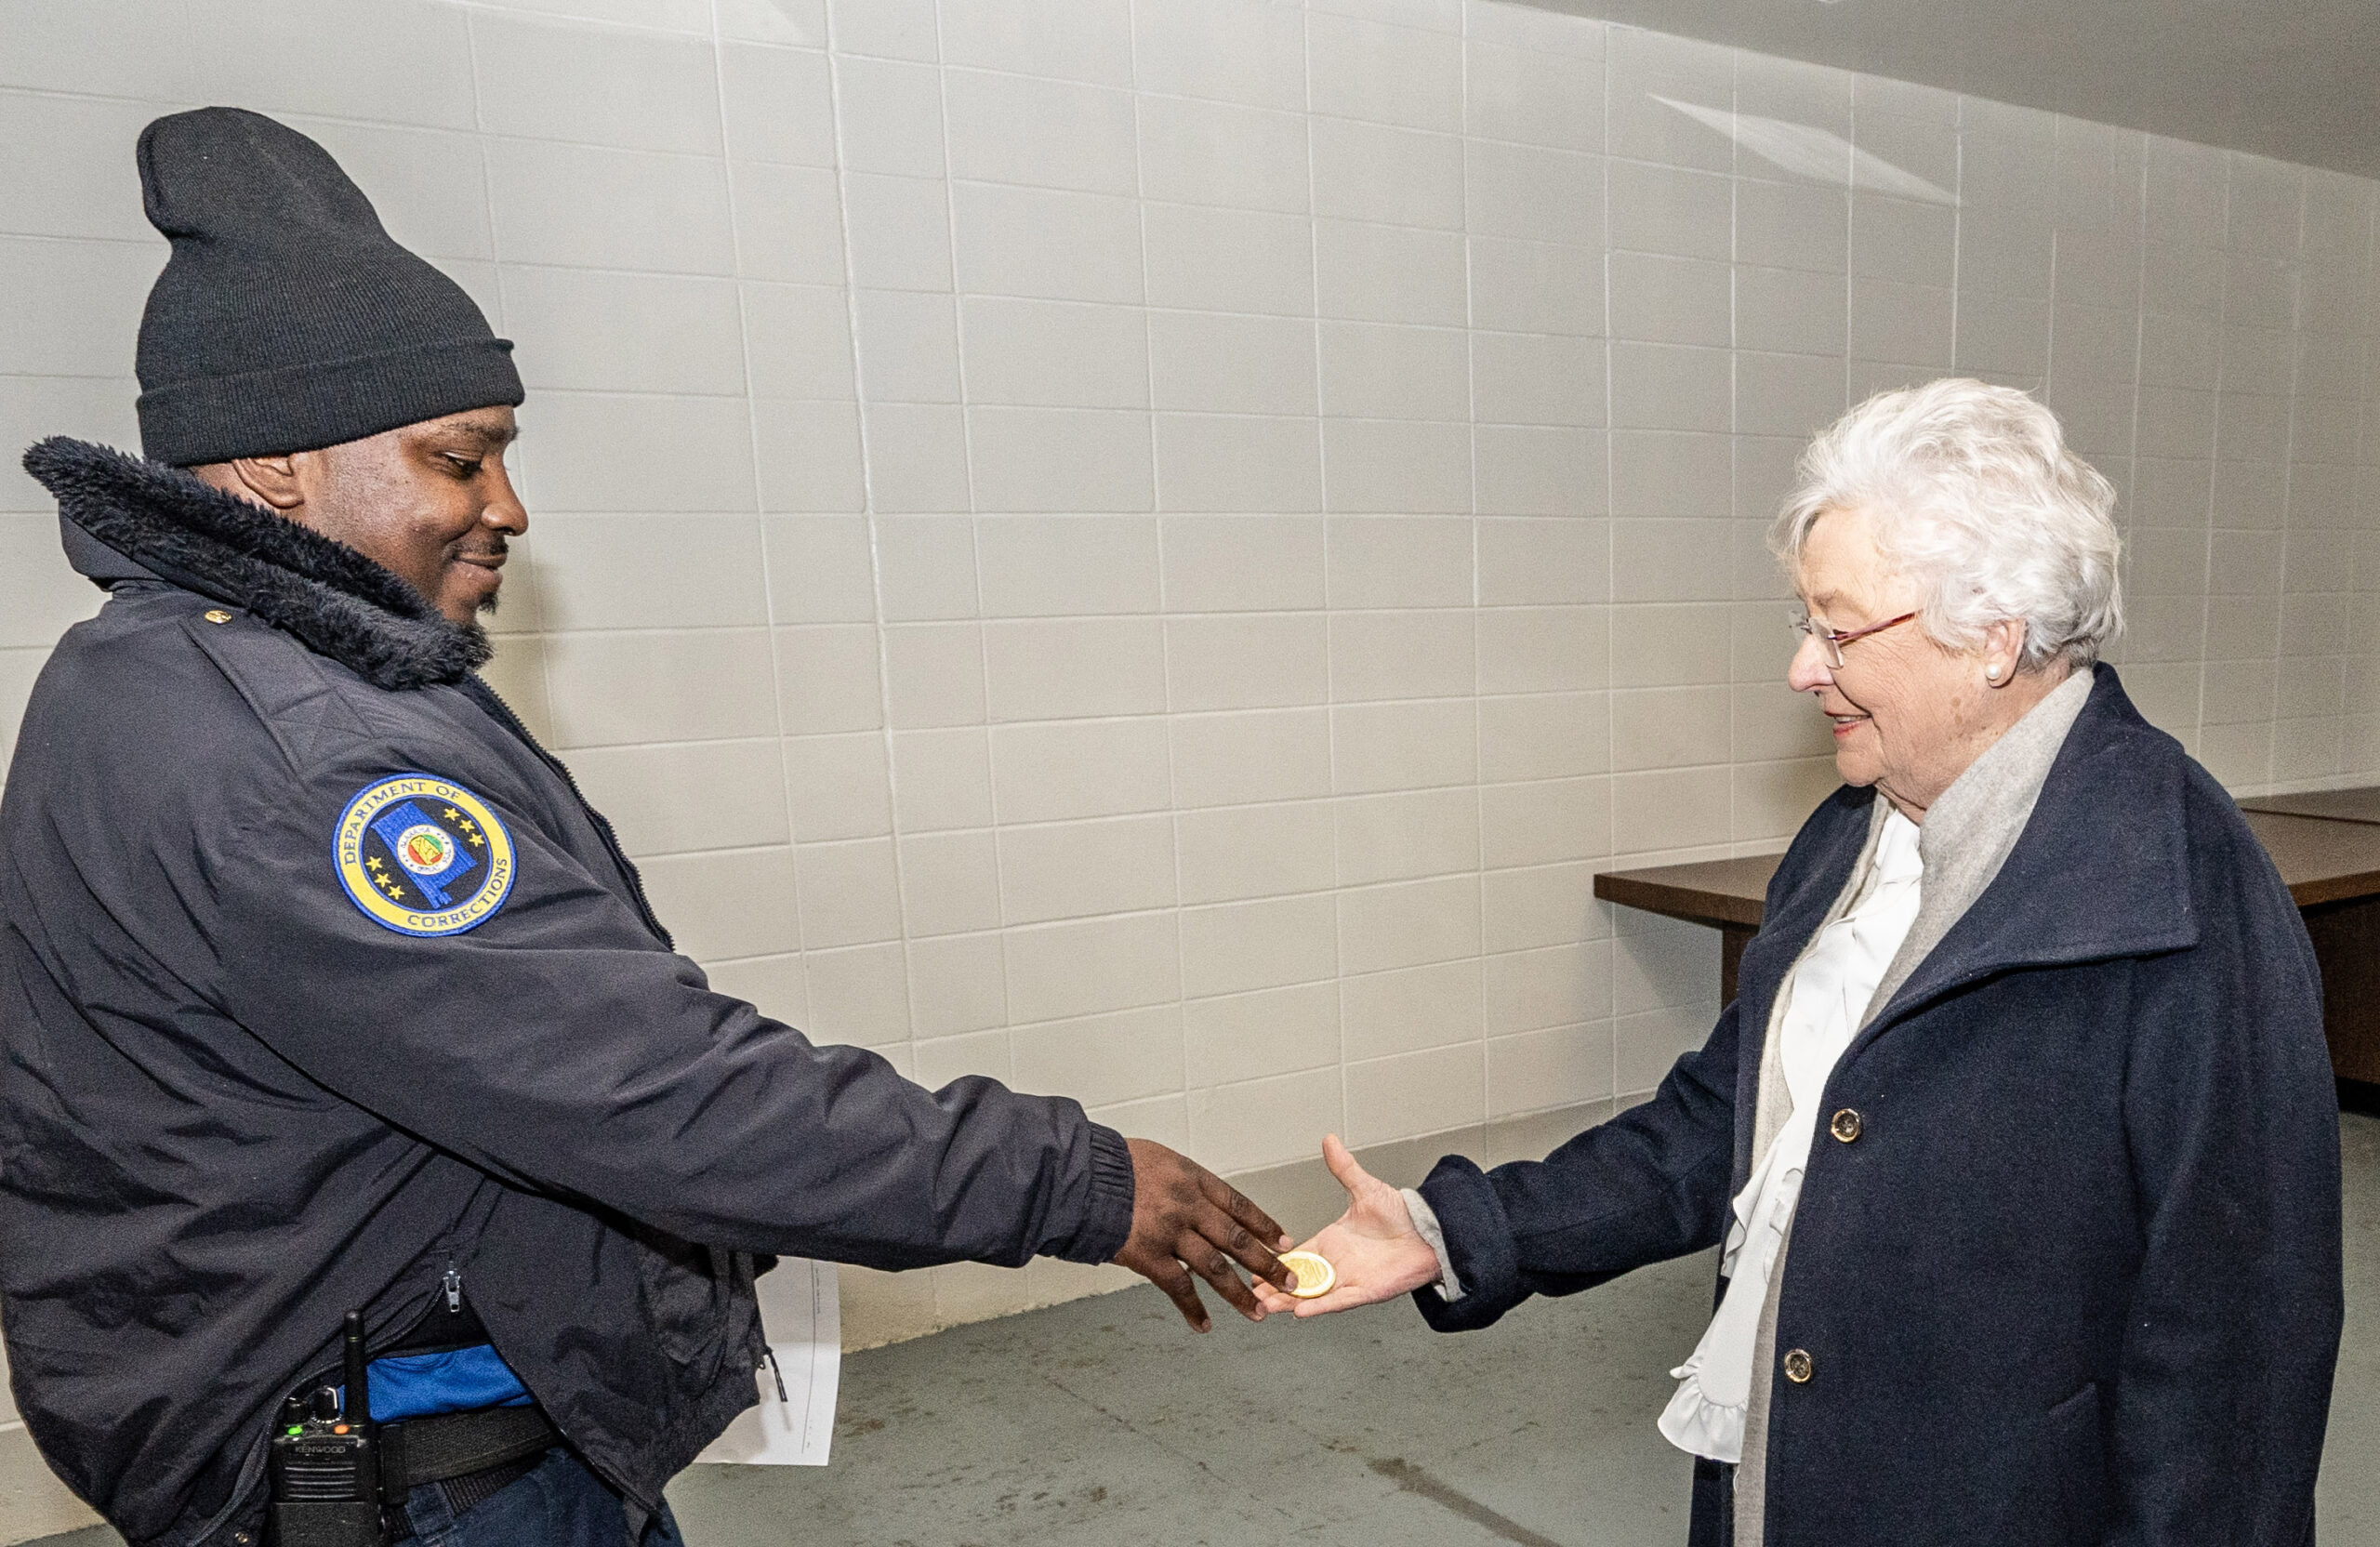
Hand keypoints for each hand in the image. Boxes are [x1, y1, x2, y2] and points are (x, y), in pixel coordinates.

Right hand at [1114, 1138, 1294, 1330]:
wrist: (1081, 1177)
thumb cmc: (1114, 1165)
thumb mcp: (1159, 1160)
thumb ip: (1182, 1183)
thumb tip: (1197, 1199)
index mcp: (1193, 1179)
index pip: (1239, 1205)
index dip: (1264, 1226)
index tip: (1284, 1242)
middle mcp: (1189, 1206)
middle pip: (1237, 1239)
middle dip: (1267, 1263)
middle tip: (1290, 1280)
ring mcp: (1171, 1233)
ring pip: (1215, 1268)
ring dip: (1239, 1293)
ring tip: (1257, 1313)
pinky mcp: (1149, 1256)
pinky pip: (1178, 1288)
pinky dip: (1192, 1309)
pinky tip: (1204, 1325)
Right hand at [1251, 1134, 1443, 1317]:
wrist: (1430, 1232)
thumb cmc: (1401, 1214)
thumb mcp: (1365, 1188)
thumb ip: (1344, 1168)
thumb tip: (1330, 1140)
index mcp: (1332, 1241)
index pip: (1296, 1254)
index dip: (1275, 1260)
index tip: (1253, 1264)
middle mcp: (1337, 1263)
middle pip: (1298, 1279)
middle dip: (1274, 1286)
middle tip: (1251, 1290)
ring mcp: (1349, 1279)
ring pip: (1311, 1295)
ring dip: (1289, 1301)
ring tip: (1266, 1306)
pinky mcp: (1364, 1291)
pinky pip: (1337, 1302)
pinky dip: (1318, 1307)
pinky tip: (1299, 1311)